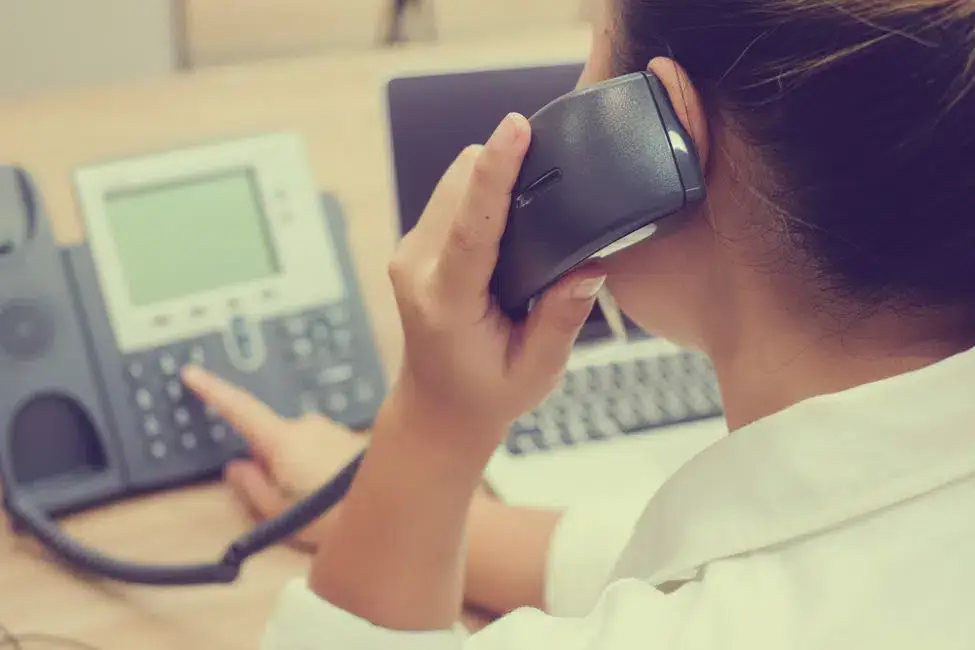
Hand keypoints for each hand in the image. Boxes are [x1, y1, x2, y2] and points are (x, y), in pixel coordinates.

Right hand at [181, 365, 365, 549]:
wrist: (396, 509)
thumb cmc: (334, 517)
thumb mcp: (280, 513)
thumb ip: (252, 486)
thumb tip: (237, 466)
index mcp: (282, 441)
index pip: (240, 409)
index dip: (213, 391)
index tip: (192, 373)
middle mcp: (306, 426)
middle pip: (273, 439)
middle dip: (274, 466)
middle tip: (291, 503)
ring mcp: (331, 428)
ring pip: (300, 447)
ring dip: (302, 469)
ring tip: (324, 504)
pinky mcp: (351, 436)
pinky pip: (323, 450)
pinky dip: (323, 468)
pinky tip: (340, 494)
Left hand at [387, 112, 605, 455]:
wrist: (438, 406)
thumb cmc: (487, 393)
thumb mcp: (536, 372)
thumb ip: (561, 321)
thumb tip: (590, 267)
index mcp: (446, 302)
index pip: (472, 226)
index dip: (496, 171)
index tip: (516, 127)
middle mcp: (417, 268)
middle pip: (460, 184)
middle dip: (503, 168)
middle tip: (551, 181)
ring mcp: (410, 253)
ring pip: (452, 181)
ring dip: (490, 180)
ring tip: (530, 209)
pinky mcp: (415, 244)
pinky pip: (449, 195)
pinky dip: (480, 193)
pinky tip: (507, 221)